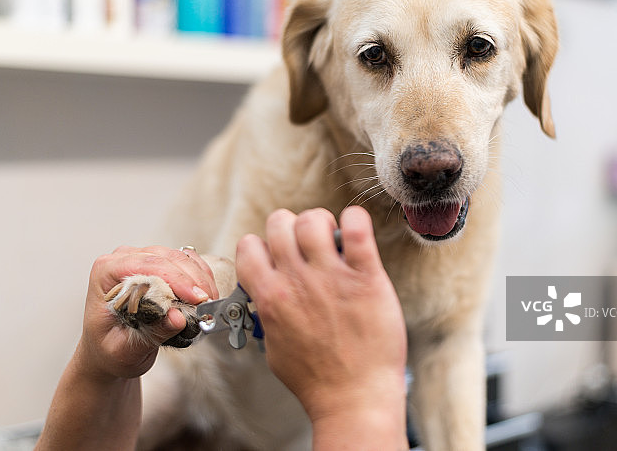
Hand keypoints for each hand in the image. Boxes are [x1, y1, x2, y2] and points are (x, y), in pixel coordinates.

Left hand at [77, 246, 218, 380]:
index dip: (175, 279)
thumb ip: (152, 333)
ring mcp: (141, 259)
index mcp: (105, 273)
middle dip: (191, 280)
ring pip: (179, 258)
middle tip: (206, 304)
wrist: (108, 352)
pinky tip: (204, 294)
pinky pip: (185, 262)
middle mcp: (122, 260)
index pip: (145, 265)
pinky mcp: (159, 265)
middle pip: (165, 258)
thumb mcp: (125, 350)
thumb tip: (177, 317)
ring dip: (198, 279)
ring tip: (207, 304)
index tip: (196, 298)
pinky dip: (199, 276)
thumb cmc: (108, 349)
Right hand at [236, 207, 407, 448]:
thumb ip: (268, 315)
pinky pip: (357, 228)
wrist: (355, 398)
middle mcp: (297, 282)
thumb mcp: (275, 348)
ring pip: (313, 219)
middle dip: (292, 227)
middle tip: (309, 245)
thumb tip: (267, 299)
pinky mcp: (366, 277)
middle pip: (280, 221)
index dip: (264, 245)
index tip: (280, 258)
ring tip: (335, 241)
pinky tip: (356, 231)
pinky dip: (355, 220)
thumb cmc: (316, 379)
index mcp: (271, 297)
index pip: (249, 245)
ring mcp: (332, 277)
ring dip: (322, 223)